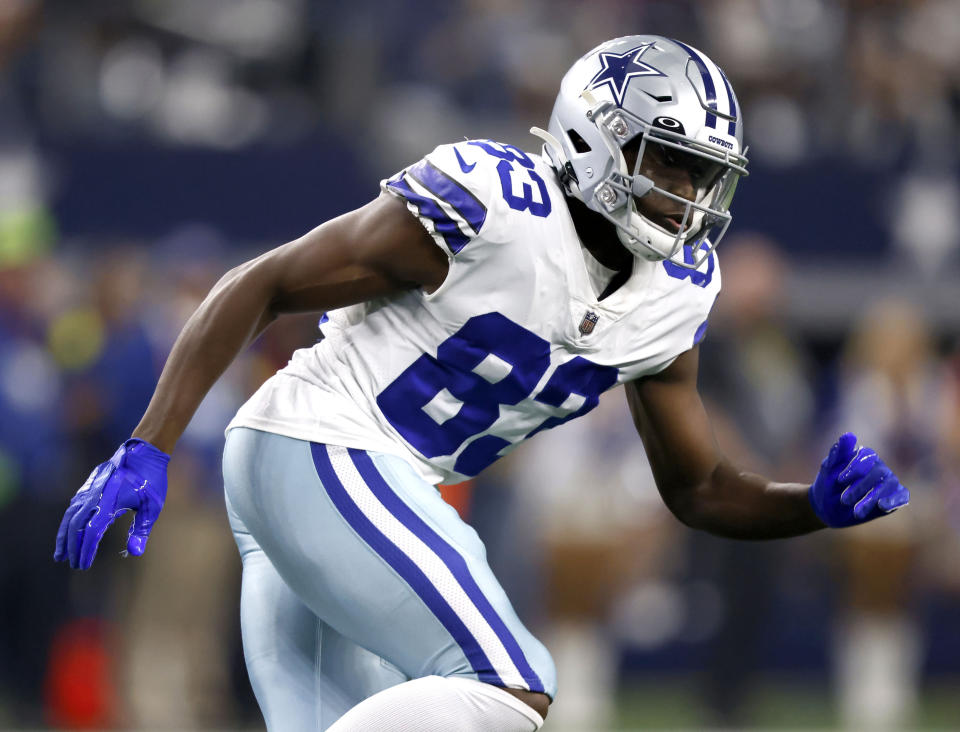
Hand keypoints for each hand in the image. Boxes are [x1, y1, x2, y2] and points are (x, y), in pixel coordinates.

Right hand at [54, 438, 169, 568]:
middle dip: (72, 547)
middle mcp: (94, 497)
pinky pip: (73, 507)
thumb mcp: (152, 506)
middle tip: (73, 565)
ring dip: (64, 536)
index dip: (85, 550)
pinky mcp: (89, 486)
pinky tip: (68, 533)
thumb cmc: (151, 480)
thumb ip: (141, 529)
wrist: (143, 452)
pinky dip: (68, 522)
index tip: (84, 565)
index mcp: (109, 503)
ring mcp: (89, 490)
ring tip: (60, 556)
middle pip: (76, 526)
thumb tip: (135, 553)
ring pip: (70, 516)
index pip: (91, 532)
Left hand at [809, 432, 909, 527]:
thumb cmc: (828, 486)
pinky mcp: (895, 497)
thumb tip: (849, 435)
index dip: (855, 467)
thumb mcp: (828, 471)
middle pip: (878, 472)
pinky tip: (882, 506)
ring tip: (856, 512)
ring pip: (889, 485)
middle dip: (860, 487)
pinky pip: (902, 495)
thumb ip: (837, 454)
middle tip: (844, 500)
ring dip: (872, 498)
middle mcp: (879, 466)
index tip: (839, 480)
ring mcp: (888, 481)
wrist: (828, 509)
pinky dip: (894, 500)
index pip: (867, 455)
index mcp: (863, 456)